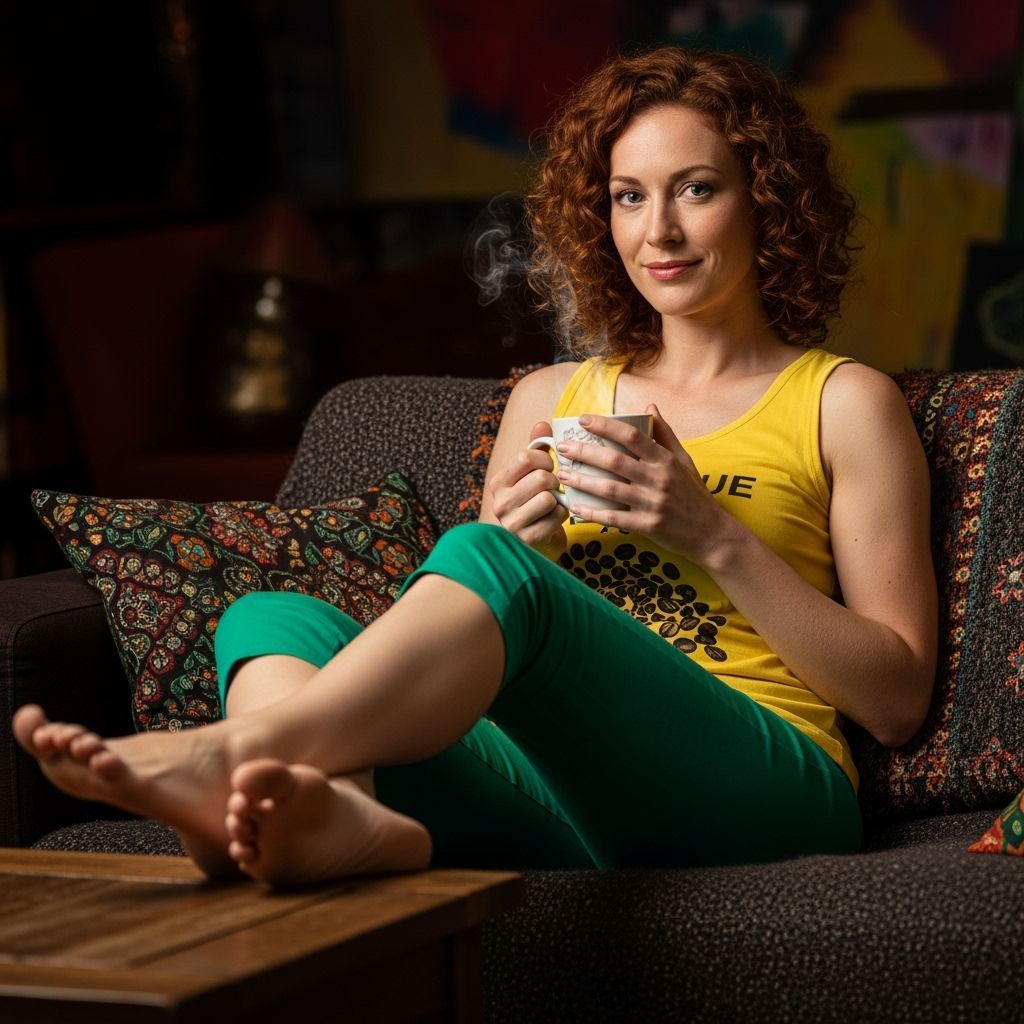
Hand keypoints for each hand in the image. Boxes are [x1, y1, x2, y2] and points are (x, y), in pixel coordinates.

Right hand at [487, 421, 568, 550]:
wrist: (530, 539)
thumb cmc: (532, 500)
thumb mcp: (530, 473)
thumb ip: (536, 447)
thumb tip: (543, 424)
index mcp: (498, 481)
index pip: (526, 457)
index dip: (545, 458)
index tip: (548, 465)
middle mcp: (500, 502)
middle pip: (540, 477)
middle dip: (554, 480)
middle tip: (552, 487)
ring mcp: (512, 522)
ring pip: (549, 497)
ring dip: (558, 499)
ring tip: (552, 502)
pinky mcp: (527, 538)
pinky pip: (557, 516)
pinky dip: (561, 514)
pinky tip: (553, 516)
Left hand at [553, 405, 736, 564]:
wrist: (712, 533)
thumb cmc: (694, 494)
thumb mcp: (684, 460)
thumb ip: (666, 434)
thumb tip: (650, 407)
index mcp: (666, 460)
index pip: (632, 436)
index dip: (605, 426)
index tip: (583, 419)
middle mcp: (659, 479)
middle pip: (615, 461)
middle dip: (585, 452)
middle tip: (563, 447)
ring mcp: (653, 503)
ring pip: (610, 489)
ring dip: (582, 480)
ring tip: (562, 474)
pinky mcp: (648, 526)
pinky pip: (615, 518)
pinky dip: (593, 512)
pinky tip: (575, 507)